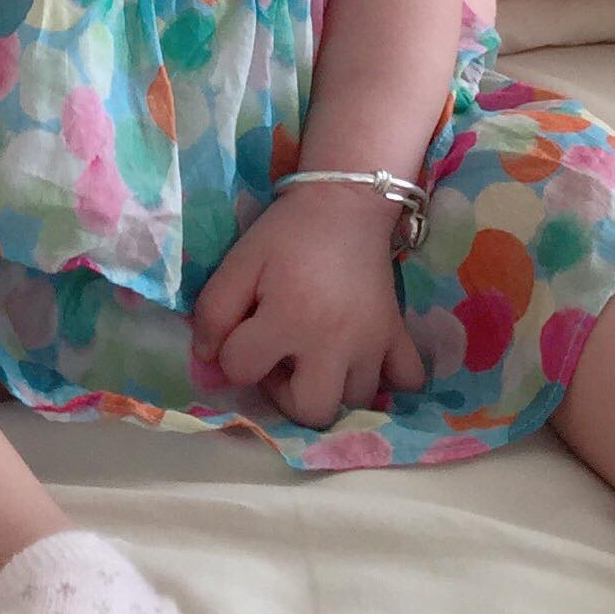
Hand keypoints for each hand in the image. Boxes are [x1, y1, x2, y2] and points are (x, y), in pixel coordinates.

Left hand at [190, 187, 429, 427]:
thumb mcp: (240, 261)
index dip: (233, 353)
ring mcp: (373, 342)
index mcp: (290, 319)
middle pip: (312, 411)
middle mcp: (335, 341)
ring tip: (318, 354)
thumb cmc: (287, 233)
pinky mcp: (398, 335)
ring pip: (355, 401)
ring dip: (332, 387)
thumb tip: (207, 359)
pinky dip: (389, 380)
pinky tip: (365, 360)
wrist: (344, 202)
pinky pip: (407, 380)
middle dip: (288, 395)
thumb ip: (214, 311)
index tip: (245, 330)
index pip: (243, 370)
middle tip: (282, 358)